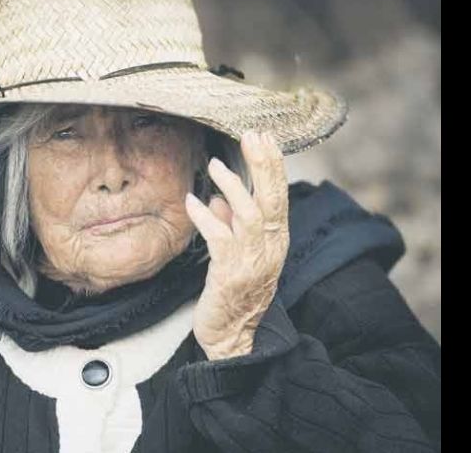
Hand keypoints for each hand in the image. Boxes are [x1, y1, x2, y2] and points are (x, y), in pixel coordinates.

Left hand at [185, 131, 289, 359]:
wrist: (233, 336)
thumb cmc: (235, 292)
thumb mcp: (239, 254)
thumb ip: (232, 225)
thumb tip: (219, 200)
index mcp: (275, 240)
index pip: (278, 196)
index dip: (273, 166)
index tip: (265, 137)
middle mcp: (269, 247)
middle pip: (270, 199)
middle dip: (263, 165)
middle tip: (253, 135)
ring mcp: (252, 260)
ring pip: (247, 214)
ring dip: (232, 186)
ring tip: (215, 164)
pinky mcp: (230, 273)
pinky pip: (218, 238)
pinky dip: (204, 217)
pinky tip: (191, 201)